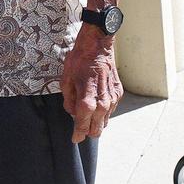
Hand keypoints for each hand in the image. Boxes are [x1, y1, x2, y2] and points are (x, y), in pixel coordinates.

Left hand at [60, 25, 123, 142]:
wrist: (97, 44)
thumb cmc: (79, 60)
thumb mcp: (66, 80)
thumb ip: (68, 100)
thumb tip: (72, 112)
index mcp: (87, 101)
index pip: (82, 127)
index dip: (77, 135)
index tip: (74, 139)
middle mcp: (102, 103)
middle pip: (97, 129)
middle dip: (88, 132)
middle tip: (80, 129)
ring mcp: (112, 98)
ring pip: (105, 121)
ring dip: (96, 122)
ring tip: (87, 115)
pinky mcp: (118, 92)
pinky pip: (110, 110)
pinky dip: (103, 111)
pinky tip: (96, 104)